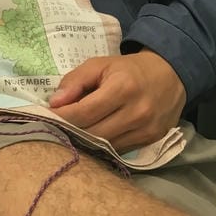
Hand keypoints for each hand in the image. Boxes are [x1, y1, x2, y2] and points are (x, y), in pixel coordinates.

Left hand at [48, 48, 185, 153]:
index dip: (62, 116)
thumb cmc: (128, 69)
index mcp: (122, 88)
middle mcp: (136, 112)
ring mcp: (146, 130)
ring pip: (105, 147)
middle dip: (70, 131)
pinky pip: (118, 151)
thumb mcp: (100, 64)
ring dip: (84, 142)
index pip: (84, 112)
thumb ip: (75, 81)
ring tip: (69, 133)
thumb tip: (54, 103)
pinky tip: (90, 139)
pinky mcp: (151, 142)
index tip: (46, 116)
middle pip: (93, 133)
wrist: (169, 75)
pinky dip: (102, 147)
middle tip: (54, 127)